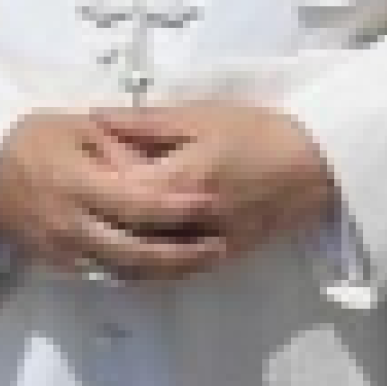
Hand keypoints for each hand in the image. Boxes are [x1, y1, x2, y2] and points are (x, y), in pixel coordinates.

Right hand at [0, 110, 222, 282]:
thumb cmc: (32, 142)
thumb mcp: (75, 128)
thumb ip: (118, 146)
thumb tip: (158, 168)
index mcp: (79, 185)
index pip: (138, 204)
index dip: (178, 207)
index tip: (212, 202)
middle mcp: (73, 225)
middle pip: (137, 250)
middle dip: (183, 254)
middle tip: (220, 246)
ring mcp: (65, 251)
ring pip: (124, 271)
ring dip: (166, 271)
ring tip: (202, 261)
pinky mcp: (59, 266)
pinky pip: (105, 274)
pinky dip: (138, 274)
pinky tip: (165, 267)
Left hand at [94, 102, 337, 261]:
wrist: (313, 162)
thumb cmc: (254, 131)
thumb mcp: (198, 116)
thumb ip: (144, 122)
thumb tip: (95, 117)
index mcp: (177, 182)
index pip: (116, 195)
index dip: (90, 187)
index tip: (73, 177)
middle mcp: (188, 222)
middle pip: (128, 234)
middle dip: (101, 224)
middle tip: (80, 210)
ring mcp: (207, 245)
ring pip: (150, 261)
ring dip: (121, 251)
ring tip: (99, 235)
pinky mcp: (225, 257)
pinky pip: (179, 269)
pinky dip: (154, 265)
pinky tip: (138, 251)